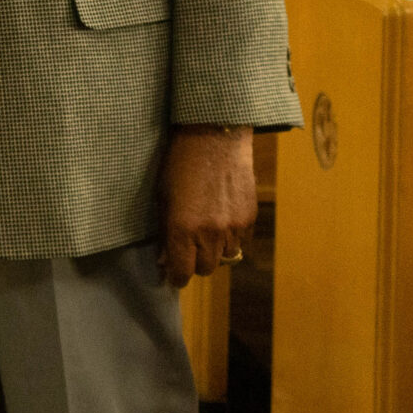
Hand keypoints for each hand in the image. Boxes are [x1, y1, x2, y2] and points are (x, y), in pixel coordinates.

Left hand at [161, 125, 255, 287]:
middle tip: (189, 248)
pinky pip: (242, 242)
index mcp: (182, 229)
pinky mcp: (250, 218)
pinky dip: (232, 238)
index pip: (182, 273)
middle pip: (206, 269)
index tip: (173, 273)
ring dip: (216, 251)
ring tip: (207, 231)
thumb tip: (165, 260)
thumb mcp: (163, 196)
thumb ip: (165, 232)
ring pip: (226, 258)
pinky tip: (223, 220)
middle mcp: (210, 234)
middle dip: (196, 263)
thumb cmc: (180, 163)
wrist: (214, 136)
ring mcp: (233, 227)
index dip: (177, 276)